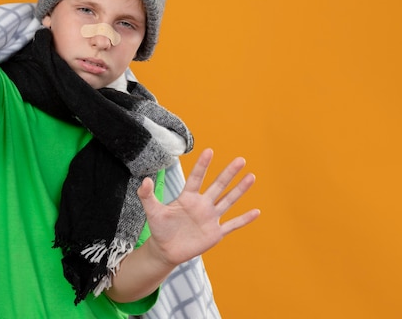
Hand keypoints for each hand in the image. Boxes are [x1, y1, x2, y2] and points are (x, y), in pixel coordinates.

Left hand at [138, 148, 259, 265]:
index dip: (202, 165)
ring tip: (251, 176)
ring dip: (240, 190)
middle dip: (229, 173)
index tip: (209, 150)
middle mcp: (202, 204)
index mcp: (188, 197)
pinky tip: (256, 211)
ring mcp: (210, 218)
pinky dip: (244, 219)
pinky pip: (232, 225)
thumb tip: (145, 180)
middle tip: (240, 160)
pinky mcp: (215, 233)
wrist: (166, 250)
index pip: (196, 178)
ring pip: (228, 201)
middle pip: (218, 185)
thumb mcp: (152, 211)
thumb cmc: (159, 228)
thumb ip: (147, 195)